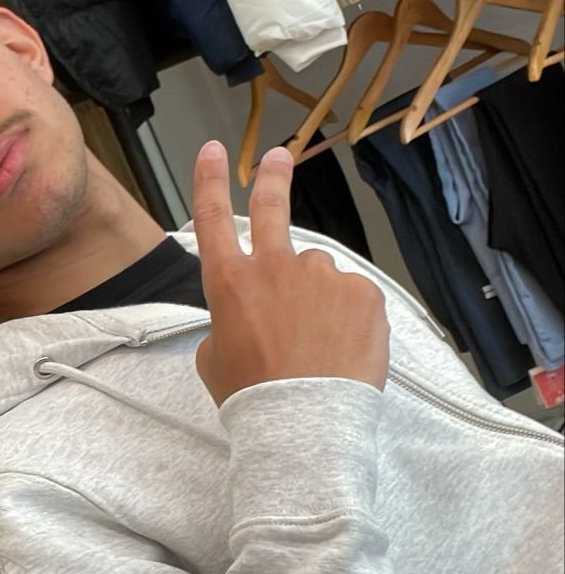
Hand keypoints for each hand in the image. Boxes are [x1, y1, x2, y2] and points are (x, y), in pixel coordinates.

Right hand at [191, 141, 388, 406]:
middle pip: (272, 209)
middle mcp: (274, 267)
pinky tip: (343, 350)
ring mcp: (322, 276)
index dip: (211, 181)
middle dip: (274, 177)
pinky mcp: (362, 293)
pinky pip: (355, 299)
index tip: (213, 151)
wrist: (303, 422)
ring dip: (320, 300)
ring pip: (320, 277)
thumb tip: (245, 318)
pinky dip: (350, 320)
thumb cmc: (252, 397)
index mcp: (230, 283)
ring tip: (319, 346)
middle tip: (281, 157)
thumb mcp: (214, 359)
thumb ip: (227, 324)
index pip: (213, 218)